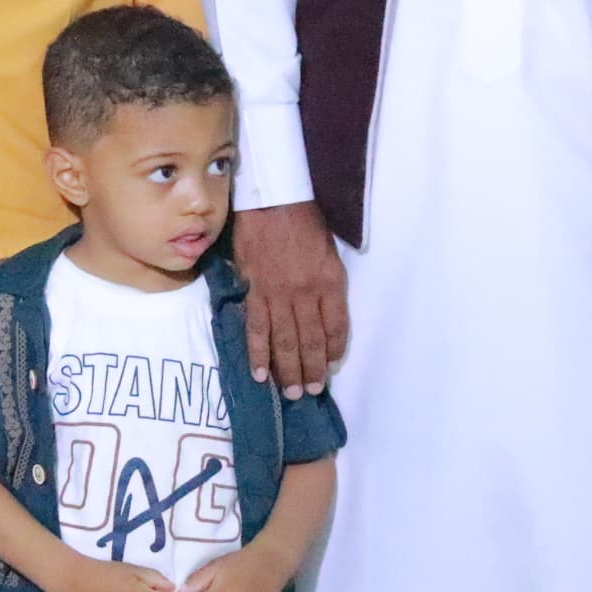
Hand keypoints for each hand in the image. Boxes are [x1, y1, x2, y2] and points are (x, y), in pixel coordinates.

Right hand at [232, 201, 347, 396]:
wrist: (271, 199)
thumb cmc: (304, 221)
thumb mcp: (330, 251)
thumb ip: (328, 284)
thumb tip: (322, 312)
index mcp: (331, 283)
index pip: (337, 327)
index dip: (334, 351)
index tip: (330, 368)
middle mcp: (307, 294)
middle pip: (311, 340)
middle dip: (311, 370)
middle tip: (310, 392)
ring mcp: (279, 294)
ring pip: (285, 340)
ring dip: (288, 370)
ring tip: (290, 392)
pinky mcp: (255, 290)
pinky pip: (257, 327)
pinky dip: (258, 352)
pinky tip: (260, 373)